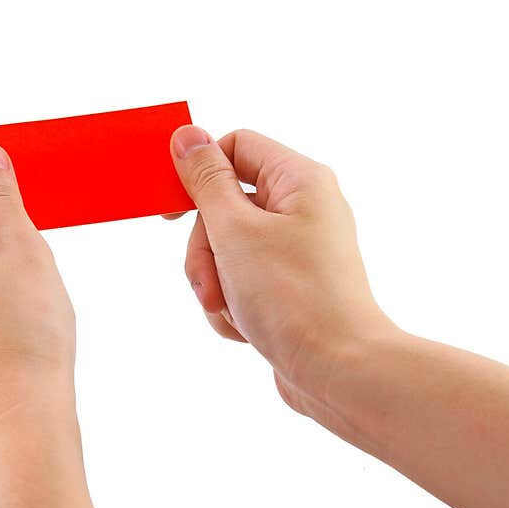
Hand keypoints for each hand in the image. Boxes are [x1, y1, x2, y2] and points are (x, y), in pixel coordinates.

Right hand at [169, 126, 396, 427]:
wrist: (339, 372)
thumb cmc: (294, 297)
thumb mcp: (235, 231)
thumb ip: (206, 181)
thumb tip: (187, 136)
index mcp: (299, 180)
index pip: (235, 147)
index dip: (198, 173)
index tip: (169, 210)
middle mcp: (303, 208)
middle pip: (224, 205)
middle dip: (205, 249)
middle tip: (209, 283)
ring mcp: (296, 250)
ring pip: (226, 248)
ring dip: (215, 282)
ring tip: (231, 310)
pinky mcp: (289, 285)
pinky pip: (240, 281)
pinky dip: (231, 304)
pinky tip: (246, 328)